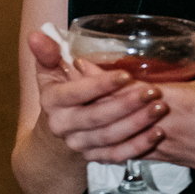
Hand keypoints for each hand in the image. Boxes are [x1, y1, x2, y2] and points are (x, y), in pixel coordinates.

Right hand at [26, 30, 168, 161]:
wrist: (58, 130)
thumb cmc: (61, 91)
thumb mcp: (50, 70)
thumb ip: (47, 52)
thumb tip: (35, 35)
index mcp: (51, 101)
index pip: (76, 93)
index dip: (101, 85)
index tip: (126, 75)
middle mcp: (62, 126)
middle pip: (96, 118)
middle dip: (127, 104)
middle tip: (153, 92)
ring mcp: (77, 145)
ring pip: (109, 137)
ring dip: (137, 124)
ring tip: (160, 108)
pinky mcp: (93, 158)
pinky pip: (117, 155)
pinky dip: (139, 146)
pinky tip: (157, 133)